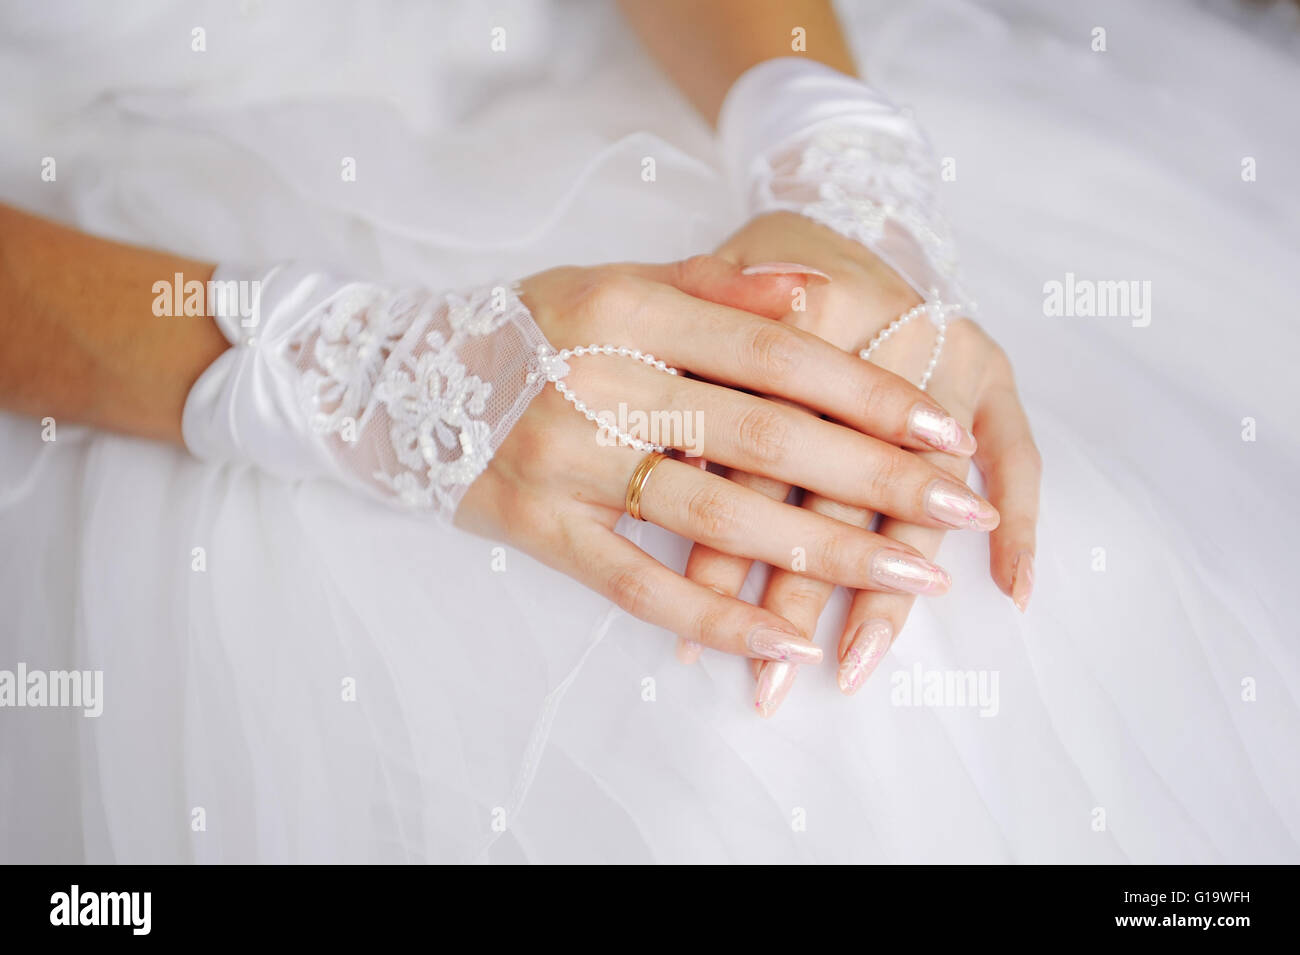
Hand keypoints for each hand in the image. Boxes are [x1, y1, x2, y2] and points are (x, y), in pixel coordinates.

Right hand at [456, 254, 996, 661]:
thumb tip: (815, 302)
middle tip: (962, 512)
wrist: (399, 379)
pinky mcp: (536, 527)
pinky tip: (784, 642)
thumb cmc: (535, 326)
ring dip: (822, 554)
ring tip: (911, 580)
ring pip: (713, 518)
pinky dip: (713, 616)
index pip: (775, 354)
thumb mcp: (615, 282)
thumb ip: (715, 290)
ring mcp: (563, 460)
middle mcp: (598, 379)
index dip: (867, 394)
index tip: (947, 431)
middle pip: (763, 439)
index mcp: (627, 303)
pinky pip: (637, 584)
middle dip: (876, 479)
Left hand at [680, 213, 1040, 711]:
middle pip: (834, 494)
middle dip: (798, 596)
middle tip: (769, 688)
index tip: (696, 620)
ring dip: (889, 596)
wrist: (854, 202)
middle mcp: (882, 347)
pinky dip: (1025, 520)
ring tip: (851, 672)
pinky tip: (1017, 592)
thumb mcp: (723, 279)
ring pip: (915, 500)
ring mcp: (948, 361)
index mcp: (804, 324)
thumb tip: (666, 427)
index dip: (728, 542)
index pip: (760, 457)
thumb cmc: (772, 259)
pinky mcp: (994, 369)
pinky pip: (1021, 451)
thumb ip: (694, 360)